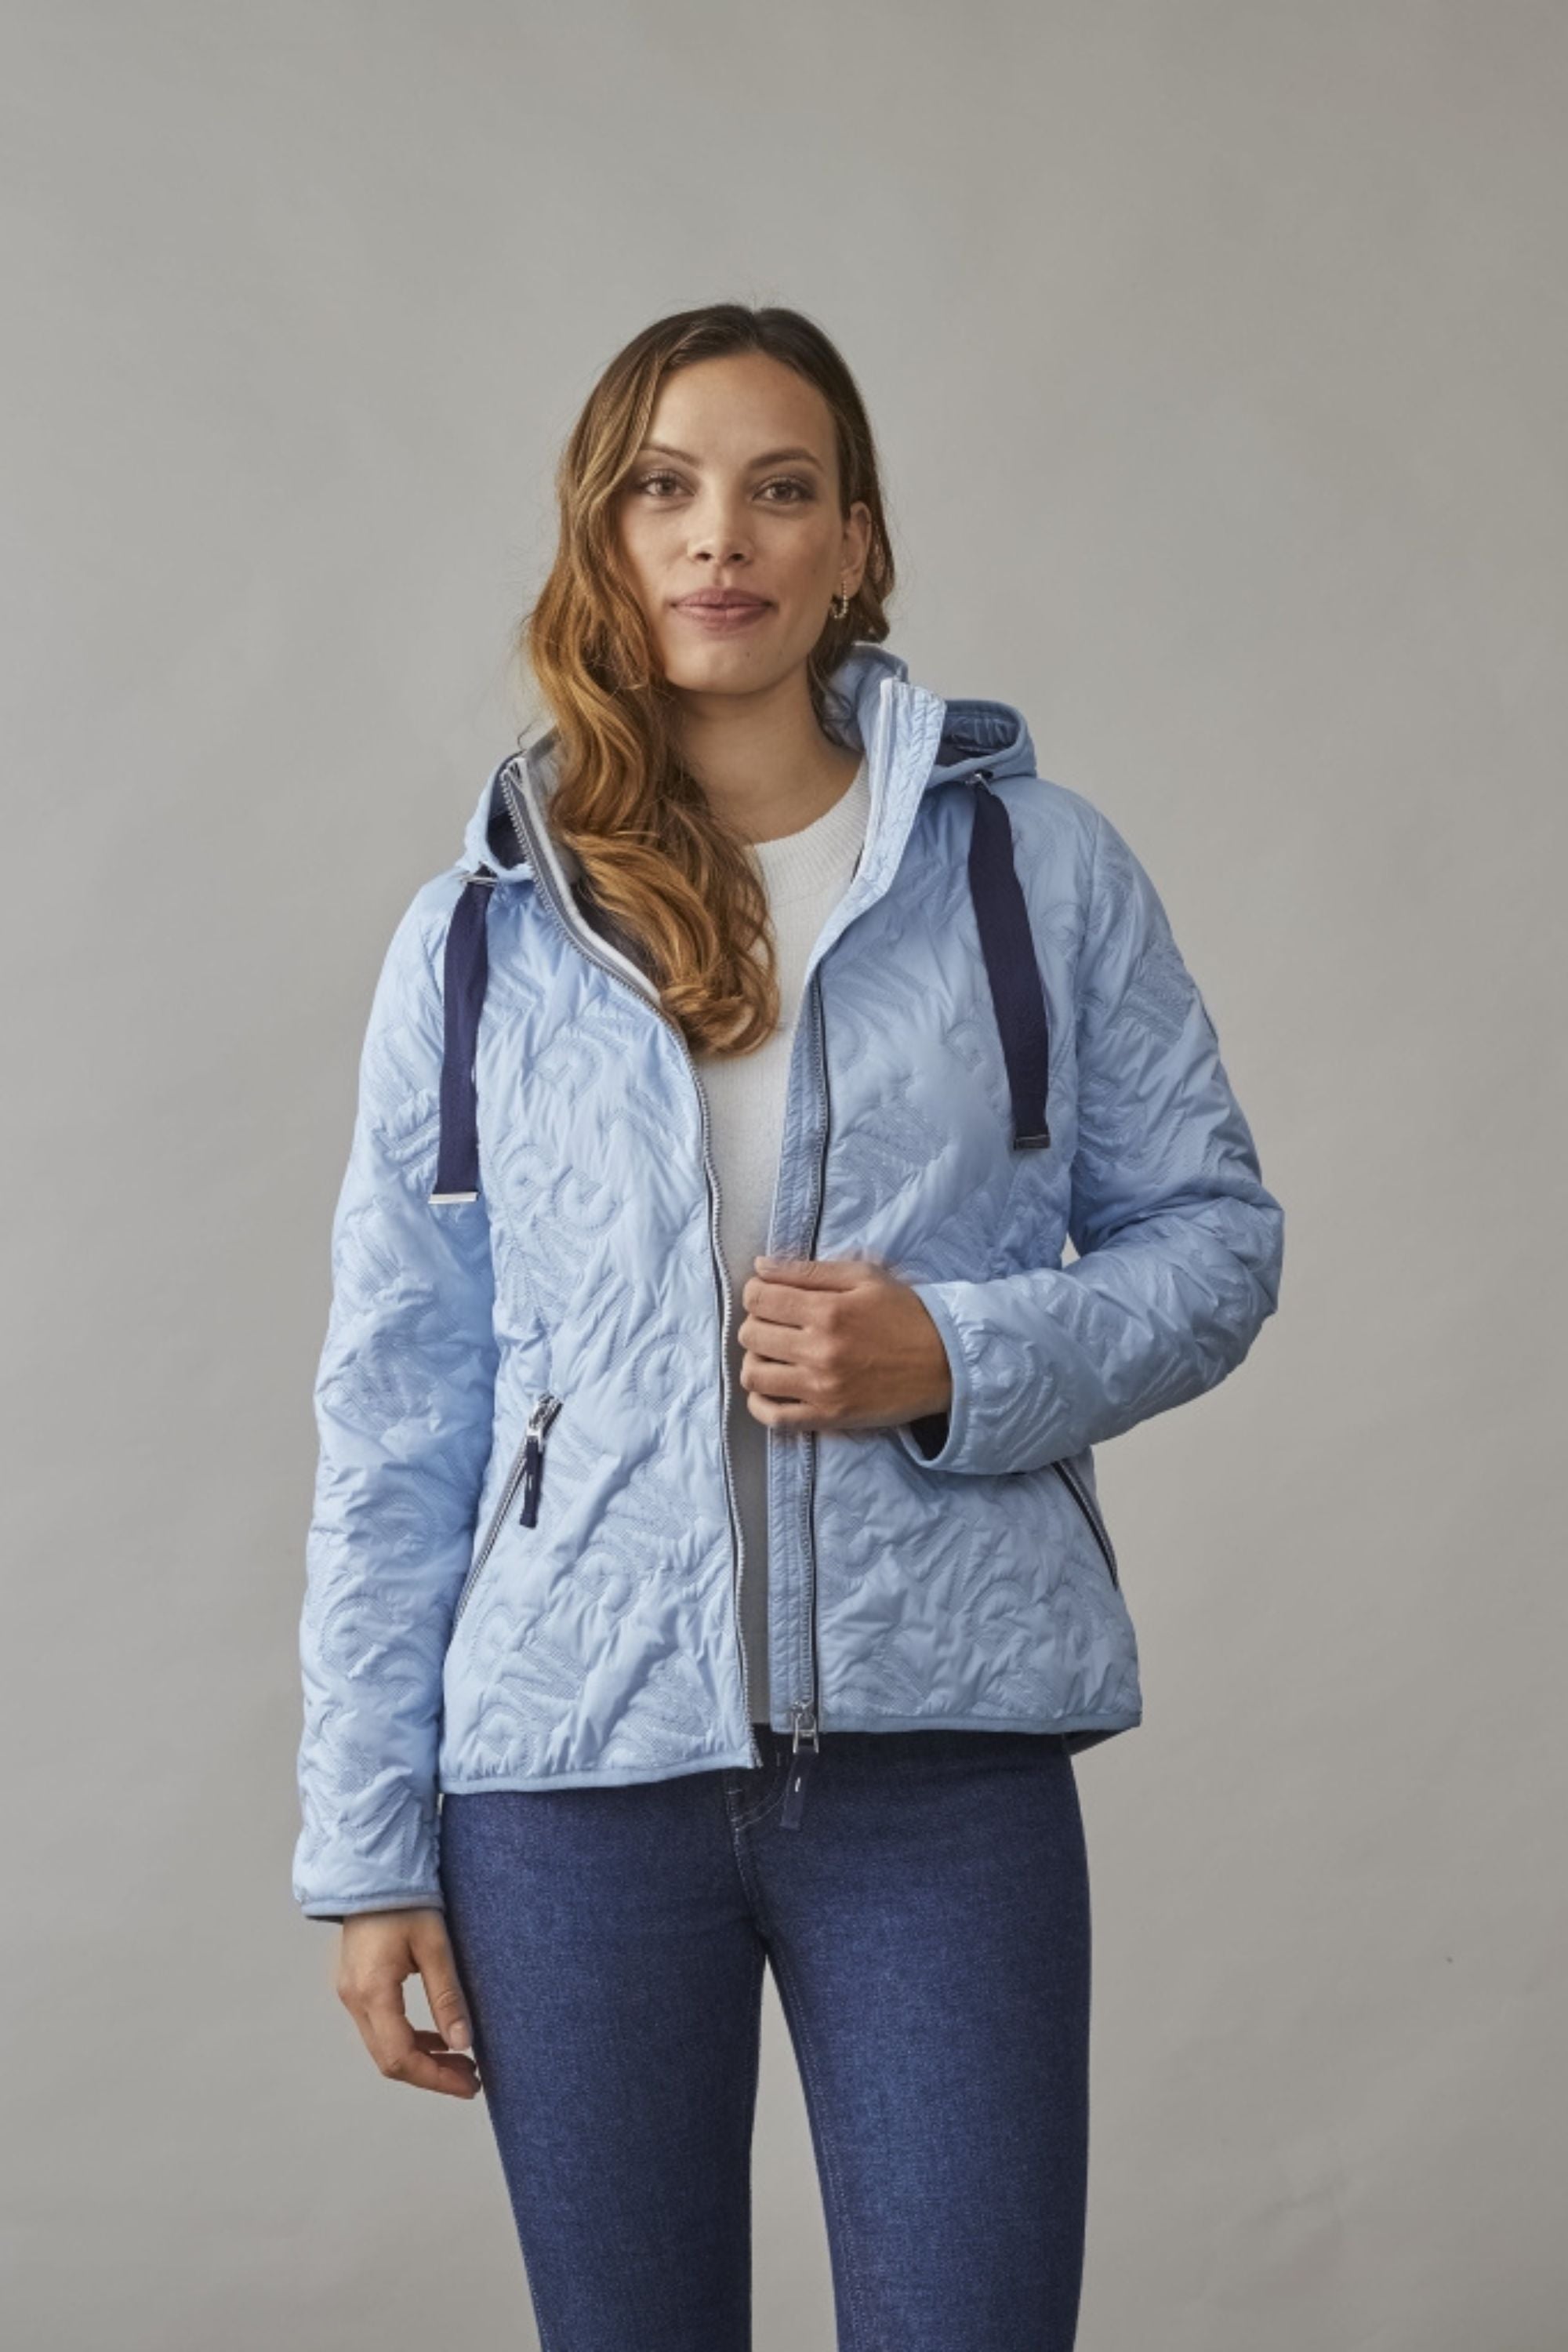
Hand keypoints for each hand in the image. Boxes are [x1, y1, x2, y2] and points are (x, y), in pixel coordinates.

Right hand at [336, 1908, 481, 2097]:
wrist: (372, 1871)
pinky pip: (381, 2028)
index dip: (436, 2078)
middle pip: (390, 2059)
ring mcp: (351, 1994)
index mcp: (372, 1991)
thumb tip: (464, 2043)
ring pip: (384, 2047)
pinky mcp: (357, 1986)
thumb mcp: (435, 1946)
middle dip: (432, 2075)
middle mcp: (354, 1999)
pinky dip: (409, 2040)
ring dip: (422, 2059)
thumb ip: (447, 1996)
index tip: (470, 2083)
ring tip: (462, 2063)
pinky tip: (438, 2039)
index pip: (400, 2057)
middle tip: (472, 2079)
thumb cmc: (406, 1900)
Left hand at [737, 1254, 952, 1433]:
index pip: (757, 1298)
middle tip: (778, 1325)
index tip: (770, 1297)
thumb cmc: (906, 1313)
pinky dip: (761, 1404)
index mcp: (827, 1311)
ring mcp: (821, 1388)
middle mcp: (819, 1351)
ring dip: (756, 1361)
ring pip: (753, 1376)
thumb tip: (760, 1266)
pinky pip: (773, 1417)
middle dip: (757, 1323)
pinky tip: (774, 1389)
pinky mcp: (828, 1417)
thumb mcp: (864, 1278)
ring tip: (776, 1356)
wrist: (946, 1363)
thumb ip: (808, 1271)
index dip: (756, 1292)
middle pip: (750, 1335)